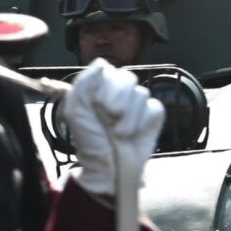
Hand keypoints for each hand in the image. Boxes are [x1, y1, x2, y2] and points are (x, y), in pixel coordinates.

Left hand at [61, 61, 166, 199]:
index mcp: (100, 88)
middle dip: (119, 97)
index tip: (98, 104)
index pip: (108, 70)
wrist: (109, 167)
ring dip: (129, 117)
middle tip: (111, 115)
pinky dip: (143, 122)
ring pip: (141, 93)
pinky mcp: (153, 115)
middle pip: (127, 77)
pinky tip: (134, 134)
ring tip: (119, 134)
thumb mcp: (76, 111)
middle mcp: (120, 93)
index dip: (105, 86)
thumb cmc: (90, 140)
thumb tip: (101, 63)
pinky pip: (154, 107)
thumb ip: (84, 84)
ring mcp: (138, 104)